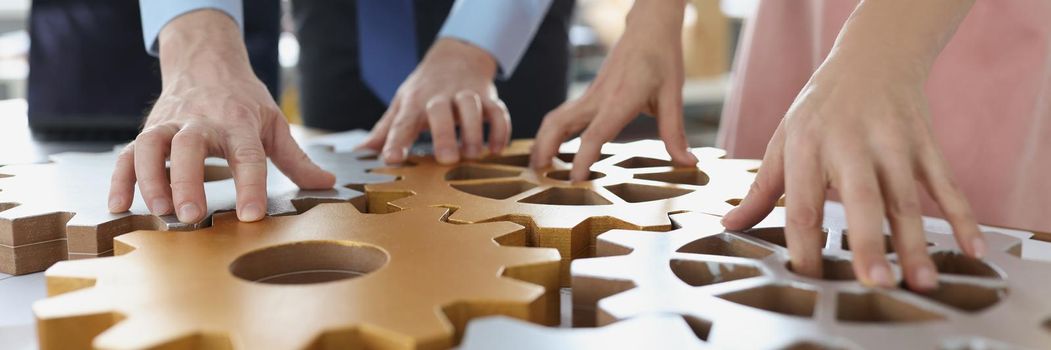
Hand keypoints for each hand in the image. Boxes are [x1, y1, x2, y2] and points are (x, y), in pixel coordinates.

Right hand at [107, 10, 334, 223]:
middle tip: (192, 216)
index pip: (247, 155)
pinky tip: (120, 205)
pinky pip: (128, 154)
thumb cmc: (243, 99)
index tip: (251, 215)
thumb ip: (296, 158)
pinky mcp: (148, 130)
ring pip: (151, 147)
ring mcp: (170, 124)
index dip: (250, 186)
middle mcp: (201, 121)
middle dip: (188, 181)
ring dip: (151, 180)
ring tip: (160, 212)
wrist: (206, 60)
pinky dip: (121, 179)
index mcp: (239, 122)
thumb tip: (327, 182)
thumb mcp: (274, 122)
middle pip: (190, 148)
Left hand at [358, 38, 509, 163]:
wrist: (456, 56)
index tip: (391, 159)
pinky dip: (500, 131)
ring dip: (475, 132)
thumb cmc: (425, 89)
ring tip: (473, 155)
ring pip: (473, 108)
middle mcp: (440, 96)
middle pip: (441, 111)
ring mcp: (466, 95)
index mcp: (415, 101)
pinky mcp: (489, 97)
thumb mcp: (402, 104)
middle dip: (445, 134)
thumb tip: (359, 152)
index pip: (403, 122)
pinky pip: (499, 112)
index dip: (396, 141)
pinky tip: (496, 150)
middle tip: (447, 159)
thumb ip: (385, 131)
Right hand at [529, 0, 695, 180]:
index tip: (575, 180)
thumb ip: (675, 133)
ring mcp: (590, 95)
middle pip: (559, 125)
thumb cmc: (662, 57)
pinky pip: (563, 114)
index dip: (582, 159)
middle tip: (539, 175)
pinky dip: (552, 131)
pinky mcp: (590, 94)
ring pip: (555, 118)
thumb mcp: (673, 96)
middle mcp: (598, 98)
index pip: (593, 135)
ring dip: (543, 140)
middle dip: (545, 150)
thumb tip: (689, 162)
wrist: (649, 28)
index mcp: (619, 101)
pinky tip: (553, 146)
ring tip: (538, 165)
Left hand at [720, 62, 984, 290]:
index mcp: (806, 148)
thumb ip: (761, 190)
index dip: (805, 246)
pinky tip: (973, 250)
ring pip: (907, 199)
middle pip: (861, 200)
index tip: (810, 280)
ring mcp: (892, 143)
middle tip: (875, 283)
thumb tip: (728, 227)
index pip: (804, 206)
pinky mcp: (925, 143)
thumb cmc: (818, 110)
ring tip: (921, 283)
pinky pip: (946, 184)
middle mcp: (850, 145)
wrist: (871, 59)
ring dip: (916, 243)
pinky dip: (964, 216)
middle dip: (868, 242)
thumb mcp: (783, 142)